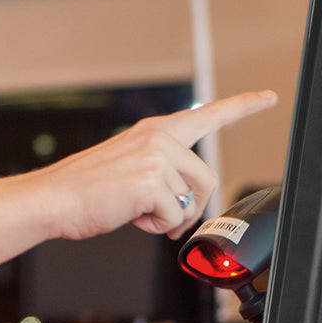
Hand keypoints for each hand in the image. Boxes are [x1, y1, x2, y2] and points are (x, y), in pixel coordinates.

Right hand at [37, 90, 277, 240]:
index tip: (268, 97)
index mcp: (153, 131)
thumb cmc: (85, 190)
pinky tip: (132, 216)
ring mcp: (155, 158)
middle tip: (165, 219)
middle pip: (206, 177)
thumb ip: (160, 172)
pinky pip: (174, 216)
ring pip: (191, 200)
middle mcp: (158, 138)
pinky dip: (156, 226)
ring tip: (141, 215)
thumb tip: (184, 203)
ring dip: (171, 218)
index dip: (243, 106)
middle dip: (192, 205)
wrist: (53, 199)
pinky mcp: (151, 181)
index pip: (208, 114)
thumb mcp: (127, 168)